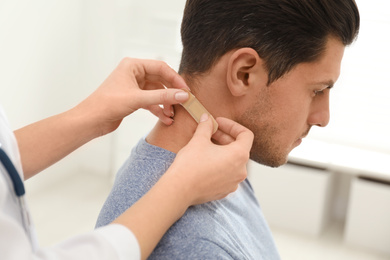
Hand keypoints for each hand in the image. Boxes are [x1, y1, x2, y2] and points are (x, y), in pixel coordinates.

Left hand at [74, 58, 189, 136]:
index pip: (161, 68)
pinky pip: (151, 102)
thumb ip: (162, 97)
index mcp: (133, 66)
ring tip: (172, 114)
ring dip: (166, 103)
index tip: (186, 91)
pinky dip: (158, 110)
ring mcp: (134, 87)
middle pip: (161, 80)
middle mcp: (134, 74)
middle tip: (183, 103)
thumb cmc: (107, 104)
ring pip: (157, 92)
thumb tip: (183, 95)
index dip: (175, 79)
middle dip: (171, 93)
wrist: (91, 120)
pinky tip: (165, 119)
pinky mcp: (133, 99)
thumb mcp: (137, 99)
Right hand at [164, 114, 253, 204]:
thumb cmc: (190, 164)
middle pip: (239, 148)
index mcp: (239, 155)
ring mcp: (234, 182)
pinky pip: (226, 173)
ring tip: (207, 145)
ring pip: (232, 161)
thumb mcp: (198, 140)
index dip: (232, 125)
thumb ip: (206, 126)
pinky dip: (220, 164)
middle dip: (224, 137)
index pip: (245, 135)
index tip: (218, 122)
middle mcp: (241, 170)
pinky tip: (205, 161)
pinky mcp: (224, 191)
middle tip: (209, 131)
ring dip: (222, 151)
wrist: (179, 190)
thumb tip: (207, 118)